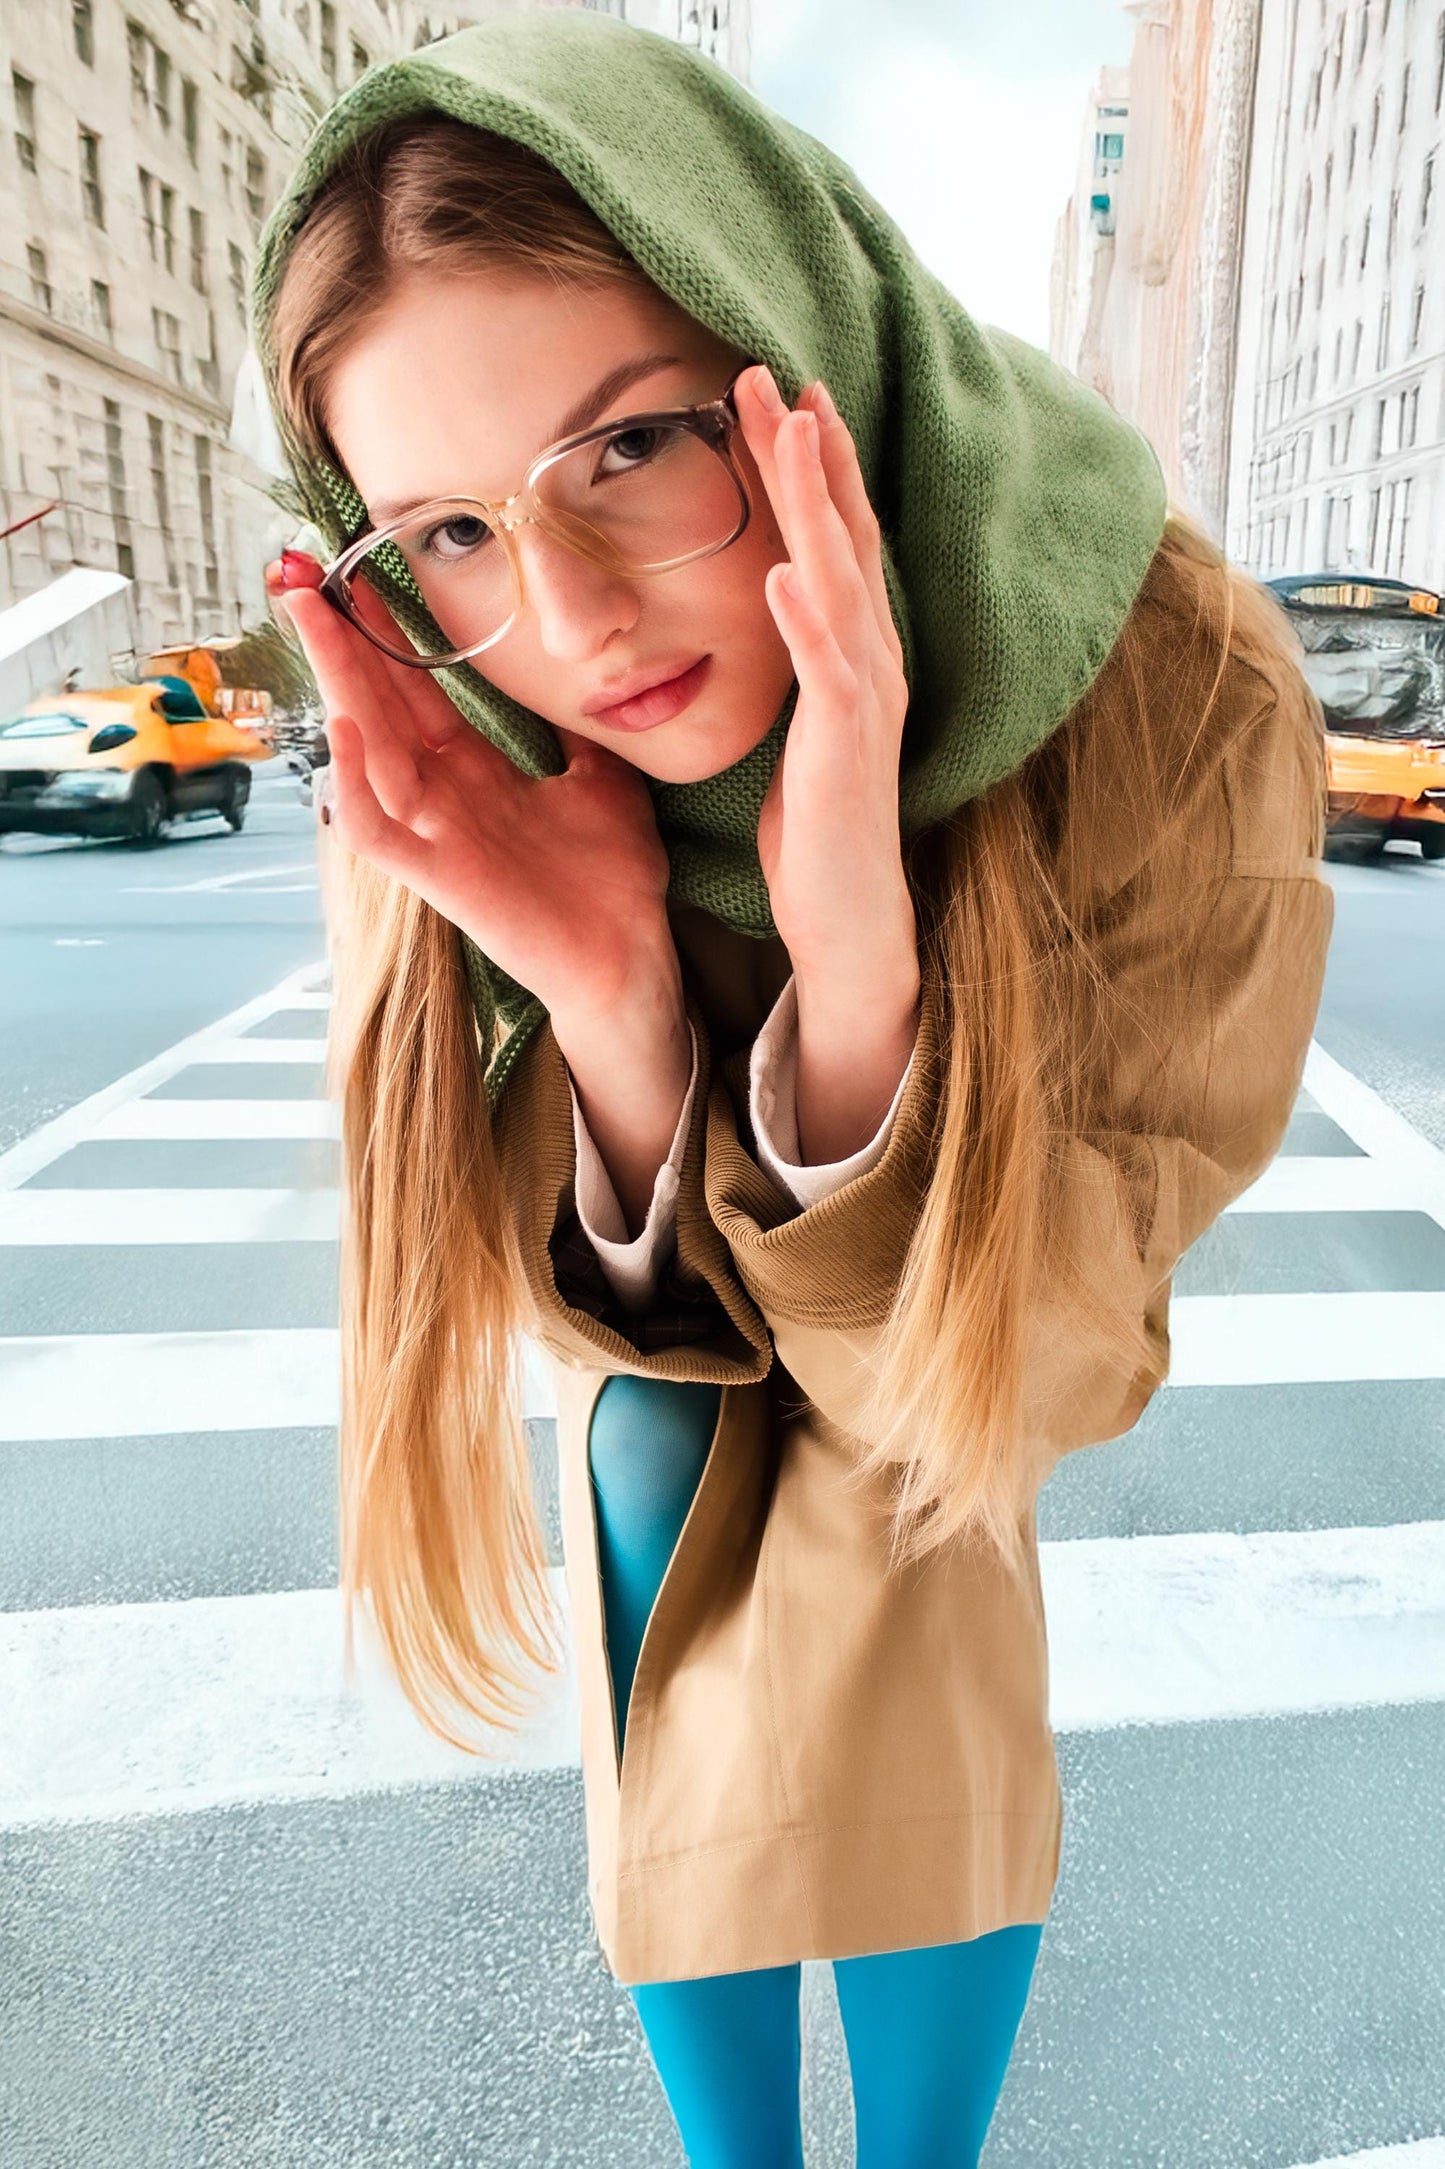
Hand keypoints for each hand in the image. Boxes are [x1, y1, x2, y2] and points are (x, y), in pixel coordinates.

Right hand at [263, 554, 678, 1028]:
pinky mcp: (438, 879)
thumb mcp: (604, 784)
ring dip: (337, 682)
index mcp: (474, 774)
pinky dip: (355, 784)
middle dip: (339, 641)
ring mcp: (434, 837)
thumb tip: (577, 688)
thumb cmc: (615, 883)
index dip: (386, 636)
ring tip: (313, 619)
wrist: (631, 958)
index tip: (359, 575)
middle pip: (376, 706)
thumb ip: (576, 738)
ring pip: (366, 750)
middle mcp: (442, 799)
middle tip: (300, 575)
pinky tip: (345, 730)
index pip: (414, 692)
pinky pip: (378, 831)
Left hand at [731, 366, 917, 998]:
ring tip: (788, 435)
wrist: (848, 911)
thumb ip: (793, 658)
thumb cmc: (817, 822)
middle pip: (842, 534)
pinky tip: (785, 574)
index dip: (809, 463)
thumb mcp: (795, 720)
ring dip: (815, 505)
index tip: (775, 392)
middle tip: (771, 371)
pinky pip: (829, 675)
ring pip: (843, 582)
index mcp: (854, 650)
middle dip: (808, 452)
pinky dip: (810, 622)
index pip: (833, 537)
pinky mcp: (847, 748)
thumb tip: (769, 599)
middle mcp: (871, 658)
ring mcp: (866, 699)